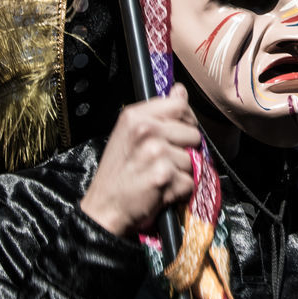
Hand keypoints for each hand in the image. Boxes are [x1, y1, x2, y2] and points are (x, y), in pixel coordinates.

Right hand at [80, 84, 200, 236]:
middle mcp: (146, 131)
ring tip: (158, 175)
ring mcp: (156, 153)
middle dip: (184, 150)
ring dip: (181, 172)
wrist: (104, 208)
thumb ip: (157, 112)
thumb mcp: (129, 133)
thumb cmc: (118, 172)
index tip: (180, 132)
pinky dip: (180, 190)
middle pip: (193, 133)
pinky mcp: (165, 176)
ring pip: (194, 159)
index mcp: (135, 116)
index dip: (186, 120)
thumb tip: (180, 90)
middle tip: (162, 161)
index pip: (180, 105)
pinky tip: (161, 189)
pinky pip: (190, 180)